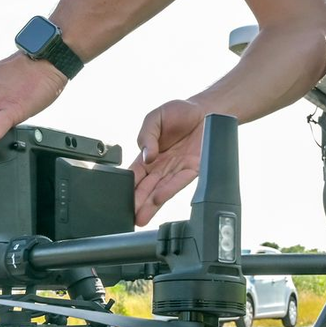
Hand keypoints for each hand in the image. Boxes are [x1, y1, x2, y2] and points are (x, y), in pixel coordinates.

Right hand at [130, 99, 207, 225]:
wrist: (206, 109)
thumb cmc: (179, 112)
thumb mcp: (155, 118)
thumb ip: (146, 136)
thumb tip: (146, 155)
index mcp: (149, 155)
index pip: (135, 174)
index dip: (127, 185)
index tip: (119, 197)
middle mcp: (162, 166)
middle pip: (146, 187)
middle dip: (137, 201)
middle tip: (128, 215)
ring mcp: (177, 169)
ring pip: (161, 189)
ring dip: (150, 204)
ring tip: (140, 217)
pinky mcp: (193, 168)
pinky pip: (179, 181)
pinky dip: (169, 190)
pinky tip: (158, 199)